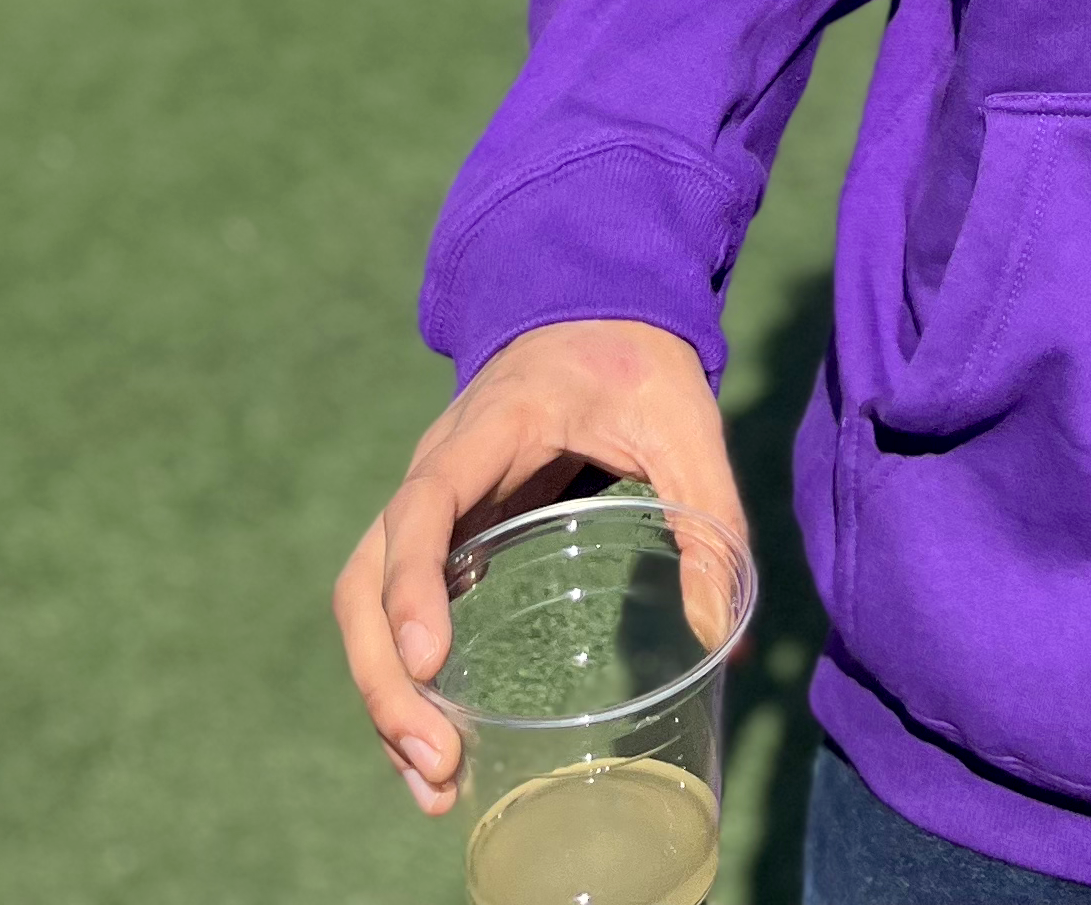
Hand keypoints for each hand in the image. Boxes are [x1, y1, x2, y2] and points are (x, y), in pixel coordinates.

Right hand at [332, 317, 744, 819]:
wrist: (597, 307)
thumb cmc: (640, 364)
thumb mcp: (686, 424)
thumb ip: (709, 518)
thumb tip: (727, 634)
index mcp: (488, 427)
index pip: (424, 503)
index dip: (413, 579)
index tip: (429, 657)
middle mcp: (438, 470)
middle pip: (365, 576)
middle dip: (385, 676)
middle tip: (437, 760)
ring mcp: (430, 506)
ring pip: (364, 604)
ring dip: (384, 695)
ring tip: (432, 782)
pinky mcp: (441, 537)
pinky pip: (393, 611)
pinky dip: (400, 682)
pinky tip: (434, 748)